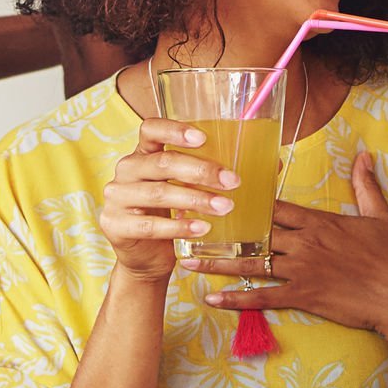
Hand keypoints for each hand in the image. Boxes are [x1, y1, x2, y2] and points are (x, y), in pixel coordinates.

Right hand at [101, 119, 238, 284]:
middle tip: (232, 182)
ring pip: (159, 194)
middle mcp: (127, 170)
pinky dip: (178, 226)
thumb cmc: (173, 215)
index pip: (151, 129)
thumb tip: (273, 165)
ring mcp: (117, 198)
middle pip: (162, 163)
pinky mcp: (115, 225)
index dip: (175, 130)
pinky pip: (149, 225)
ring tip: (225, 207)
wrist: (146, 258)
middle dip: (201, 171)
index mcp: (143, 153)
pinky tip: (201, 228)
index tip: (203, 137)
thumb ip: (218, 174)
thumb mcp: (191, 190)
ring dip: (195, 199)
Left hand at [187, 151, 387, 339]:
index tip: (223, 191)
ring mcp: (301, 269)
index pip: (276, 205)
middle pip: (256, 230)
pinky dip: (236, 299)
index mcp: (319, 221)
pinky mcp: (302, 295)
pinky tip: (213, 300)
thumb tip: (364, 155)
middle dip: (224, 227)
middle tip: (192, 223)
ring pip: (252, 261)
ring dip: (219, 261)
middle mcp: (304, 242)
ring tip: (189, 261)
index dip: (249, 197)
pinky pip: (262, 296)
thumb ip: (366, 186)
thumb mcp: (381, 216)